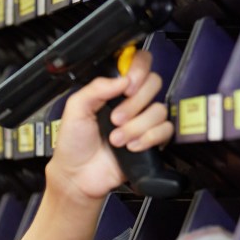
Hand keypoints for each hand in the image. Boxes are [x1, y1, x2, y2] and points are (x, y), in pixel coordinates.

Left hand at [44, 49, 173, 202]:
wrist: (78, 176)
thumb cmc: (74, 144)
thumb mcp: (75, 109)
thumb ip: (96, 88)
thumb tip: (122, 78)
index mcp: (113, 90)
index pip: (139, 64)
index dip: (139, 70)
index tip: (128, 85)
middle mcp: (131, 102)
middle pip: (154, 83)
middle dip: (134, 103)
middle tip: (115, 118)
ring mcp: (142, 121)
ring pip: (159, 110)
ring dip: (136, 126)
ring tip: (117, 138)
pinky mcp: (150, 140)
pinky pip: (165, 130)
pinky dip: (148, 138)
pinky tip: (131, 146)